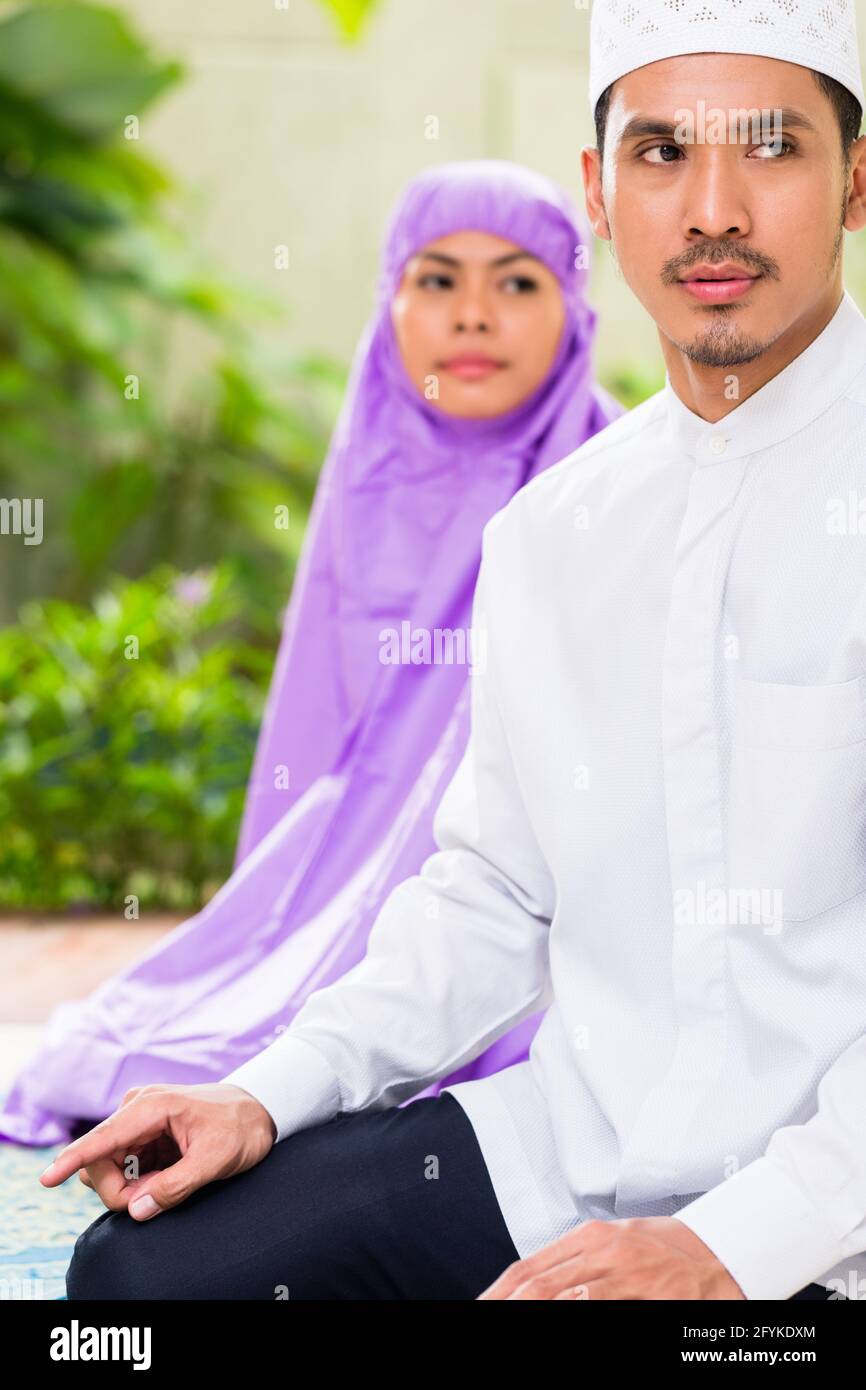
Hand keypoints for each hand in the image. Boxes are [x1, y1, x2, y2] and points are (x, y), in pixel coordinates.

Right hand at [38, 1083, 276, 1219]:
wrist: (263, 1107)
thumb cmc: (242, 1128)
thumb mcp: (216, 1160)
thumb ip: (176, 1187)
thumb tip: (137, 1210)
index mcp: (151, 1106)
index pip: (102, 1138)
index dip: (71, 1160)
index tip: (47, 1179)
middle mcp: (138, 1108)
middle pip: (103, 1161)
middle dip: (120, 1190)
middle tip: (153, 1202)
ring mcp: (140, 1121)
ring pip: (112, 1166)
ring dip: (131, 1186)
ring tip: (171, 1184)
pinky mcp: (146, 1133)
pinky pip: (127, 1165)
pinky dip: (141, 1180)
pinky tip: (169, 1178)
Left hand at [477, 1216, 746, 1299]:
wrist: (725, 1250)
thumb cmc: (673, 1249)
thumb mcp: (621, 1241)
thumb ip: (581, 1258)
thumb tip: (541, 1281)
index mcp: (592, 1236)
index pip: (530, 1265)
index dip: (500, 1290)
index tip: (483, 1304)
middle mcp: (602, 1251)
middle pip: (537, 1284)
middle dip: (506, 1303)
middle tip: (484, 1316)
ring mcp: (623, 1275)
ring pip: (560, 1298)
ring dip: (531, 1311)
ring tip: (507, 1323)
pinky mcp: (644, 1295)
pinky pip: (596, 1308)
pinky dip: (571, 1315)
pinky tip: (554, 1321)